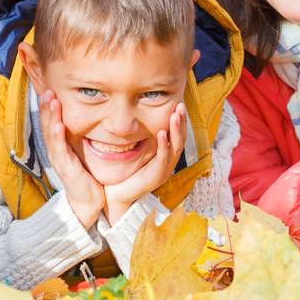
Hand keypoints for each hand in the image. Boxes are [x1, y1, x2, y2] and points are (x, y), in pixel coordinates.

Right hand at [38, 90, 104, 228]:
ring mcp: (58, 159)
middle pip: (47, 124)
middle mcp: (55, 151)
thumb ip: (82, 139)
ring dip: (50, 116)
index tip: (50, 90)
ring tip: (51, 100)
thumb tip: (91, 120)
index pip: (51, 123)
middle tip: (47, 89)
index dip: (49, 107)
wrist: (88, 202)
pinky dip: (57, 136)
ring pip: (50, 133)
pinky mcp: (65, 168)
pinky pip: (59, 150)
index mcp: (59, 147)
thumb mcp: (82, 154)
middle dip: (46, 106)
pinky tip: (58, 125)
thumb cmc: (87, 177)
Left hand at [104, 101, 186, 224]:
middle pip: (180, 139)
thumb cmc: (126, 172)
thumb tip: (137, 116)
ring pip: (175, 147)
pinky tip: (162, 133)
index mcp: (165, 156)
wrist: (118, 194)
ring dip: (175, 130)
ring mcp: (164, 170)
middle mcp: (168, 162)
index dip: (179, 121)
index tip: (178, 104)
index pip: (176, 135)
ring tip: (175, 115)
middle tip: (180, 106)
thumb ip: (141, 138)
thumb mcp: (136, 151)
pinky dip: (164, 145)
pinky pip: (163, 158)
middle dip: (181, 122)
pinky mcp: (157, 176)